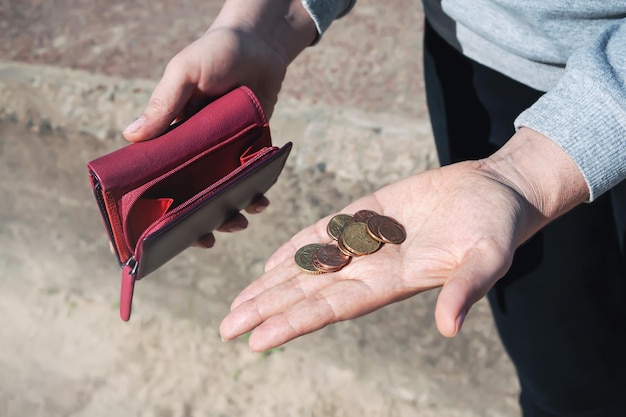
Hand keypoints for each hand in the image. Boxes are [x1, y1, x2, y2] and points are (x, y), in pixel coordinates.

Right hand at [121, 0, 315, 244]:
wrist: (261, 45)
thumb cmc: (216, 52)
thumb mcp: (185, 72)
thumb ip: (164, 103)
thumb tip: (131, 136)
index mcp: (171, 134)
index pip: (158, 175)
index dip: (159, 205)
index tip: (162, 231)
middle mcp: (195, 148)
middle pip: (192, 192)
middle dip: (198, 219)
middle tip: (206, 238)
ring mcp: (224, 151)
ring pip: (223, 191)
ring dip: (229, 212)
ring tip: (239, 221)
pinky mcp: (250, 148)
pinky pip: (250, 178)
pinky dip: (255, 192)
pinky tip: (261, 198)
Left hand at [219, 128, 588, 350]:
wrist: (495, 191)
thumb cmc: (496, 226)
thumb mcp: (487, 258)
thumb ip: (465, 290)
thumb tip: (450, 327)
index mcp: (394, 281)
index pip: (333, 307)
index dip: (294, 322)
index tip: (257, 339)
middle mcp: (372, 267)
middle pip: (308, 292)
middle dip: (267, 309)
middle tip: (226, 327)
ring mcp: (366, 240)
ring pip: (308, 266)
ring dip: (272, 284)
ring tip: (237, 304)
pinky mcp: (366, 213)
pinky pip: (322, 233)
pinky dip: (293, 248)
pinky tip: (269, 263)